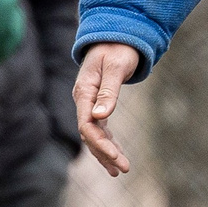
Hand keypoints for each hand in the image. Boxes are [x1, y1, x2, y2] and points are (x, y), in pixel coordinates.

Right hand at [74, 43, 142, 175]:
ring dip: (105, 153)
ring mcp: (89, 104)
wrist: (116, 36)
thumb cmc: (117, 49)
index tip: (117, 157)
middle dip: (105, 153)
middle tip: (123, 169)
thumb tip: (101, 116)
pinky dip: (107, 144)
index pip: (87, 125)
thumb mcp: (115, 68)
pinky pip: (100, 129)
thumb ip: (108, 91)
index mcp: (84, 92)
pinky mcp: (97, 105)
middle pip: (90, 134)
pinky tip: (116, 157)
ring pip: (94, 135)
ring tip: (119, 170)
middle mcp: (84, 100)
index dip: (100, 144)